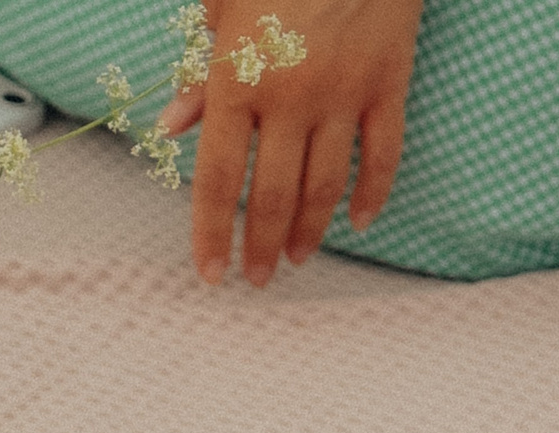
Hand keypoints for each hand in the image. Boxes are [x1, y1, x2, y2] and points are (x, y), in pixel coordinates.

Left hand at [160, 0, 422, 284]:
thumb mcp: (221, 12)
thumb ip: (198, 76)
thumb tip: (171, 130)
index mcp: (237, 84)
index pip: (218, 180)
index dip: (210, 235)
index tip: (209, 274)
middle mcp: (290, 98)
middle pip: (270, 195)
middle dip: (258, 246)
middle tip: (254, 280)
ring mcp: (343, 93)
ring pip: (325, 184)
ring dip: (308, 231)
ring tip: (294, 260)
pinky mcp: (388, 82)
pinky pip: (382, 151)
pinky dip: (373, 192)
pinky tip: (359, 222)